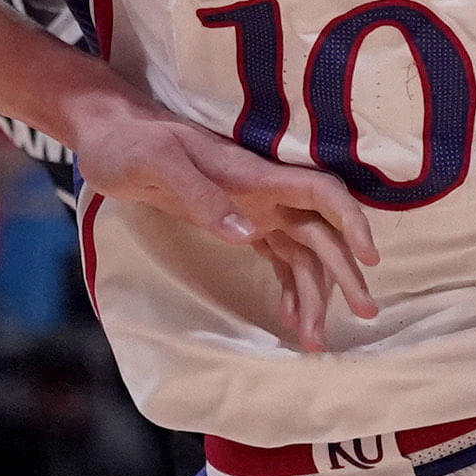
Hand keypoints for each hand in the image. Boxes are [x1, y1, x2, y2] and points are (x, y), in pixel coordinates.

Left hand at [57, 94, 380, 351]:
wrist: (107, 136)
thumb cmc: (131, 143)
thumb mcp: (157, 164)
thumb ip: (200, 196)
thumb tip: (249, 234)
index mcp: (252, 173)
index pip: (319, 192)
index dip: (350, 222)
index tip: (368, 260)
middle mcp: (262, 192)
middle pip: (319, 233)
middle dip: (343, 274)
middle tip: (365, 315)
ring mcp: (251, 208)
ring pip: (300, 253)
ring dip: (313, 294)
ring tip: (314, 340)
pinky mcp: (233, 221)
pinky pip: (276, 257)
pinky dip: (287, 287)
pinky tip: (288, 318)